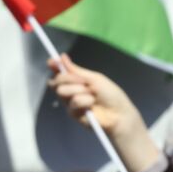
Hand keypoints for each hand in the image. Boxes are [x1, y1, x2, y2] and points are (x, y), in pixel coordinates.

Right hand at [46, 55, 157, 171]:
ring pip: (61, 91)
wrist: (120, 113)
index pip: (58, 73)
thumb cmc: (111, 95)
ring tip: (92, 95)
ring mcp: (70, 103)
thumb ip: (77, 70)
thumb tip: (62, 57)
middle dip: (68, 78)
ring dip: (79, 90)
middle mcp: (70, 91)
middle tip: (83, 82)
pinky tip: (92, 105)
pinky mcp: (73, 114)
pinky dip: (84, 101)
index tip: (53, 62)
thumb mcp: (95, 79)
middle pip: (55, 82)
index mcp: (76, 81)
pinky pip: (72, 102)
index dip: (54, 66)